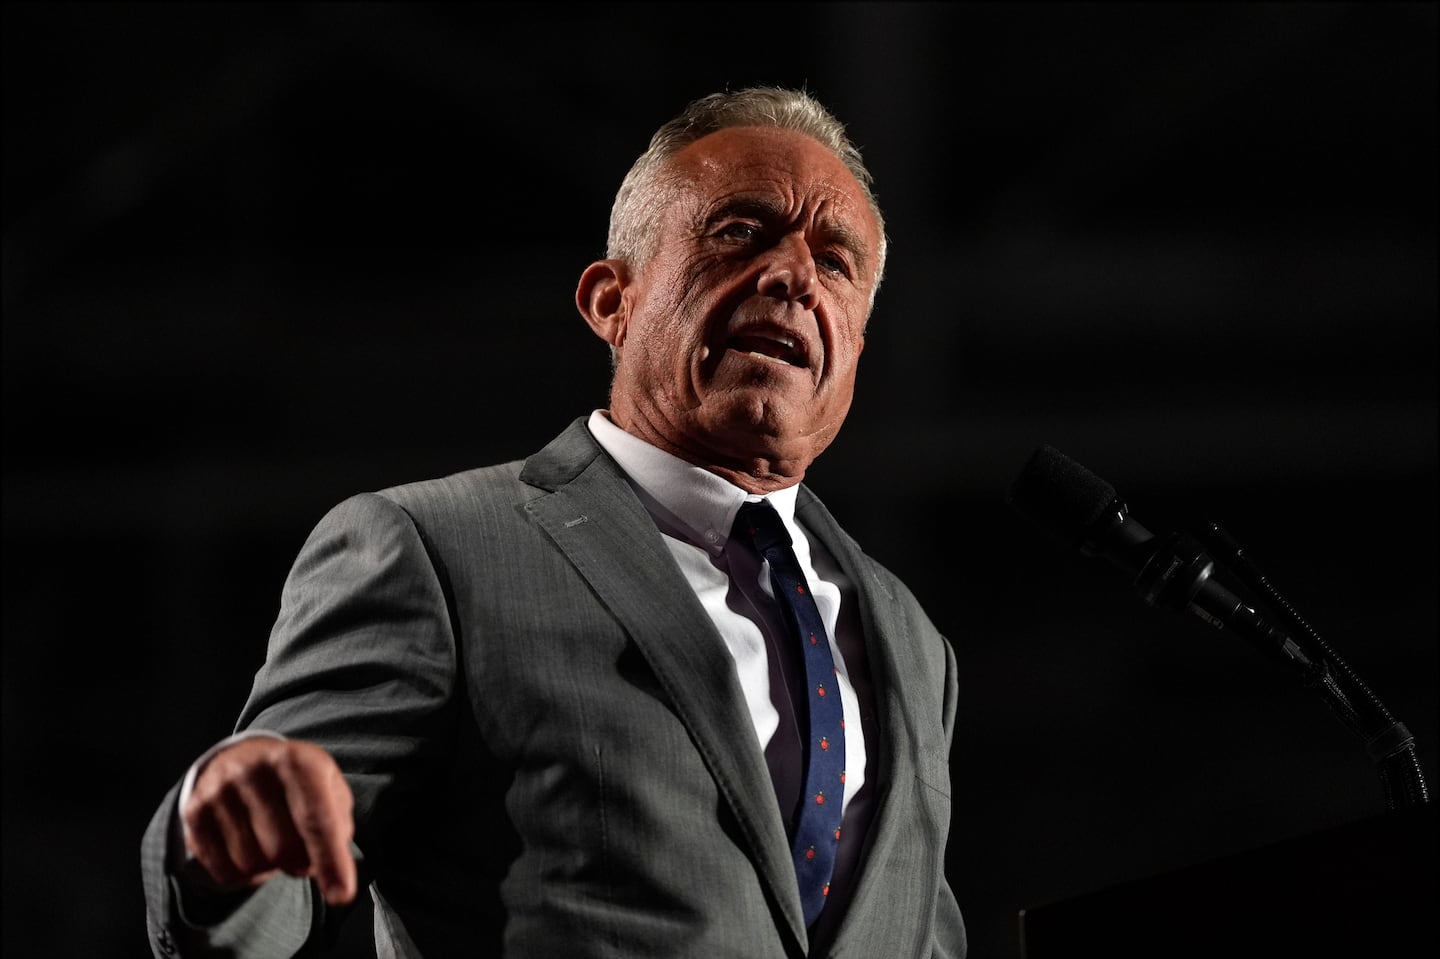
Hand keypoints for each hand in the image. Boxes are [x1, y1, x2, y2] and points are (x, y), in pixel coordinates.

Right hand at [182, 737, 356, 904]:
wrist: (243, 758)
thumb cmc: (295, 780)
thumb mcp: (328, 786)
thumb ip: (338, 824)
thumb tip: (333, 867)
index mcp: (297, 761)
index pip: (317, 819)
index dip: (331, 860)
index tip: (341, 894)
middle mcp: (254, 770)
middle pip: (283, 849)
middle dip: (301, 862)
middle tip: (303, 849)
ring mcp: (220, 791)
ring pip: (252, 864)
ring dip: (271, 866)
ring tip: (273, 840)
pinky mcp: (194, 813)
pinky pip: (224, 870)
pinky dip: (245, 872)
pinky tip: (250, 845)